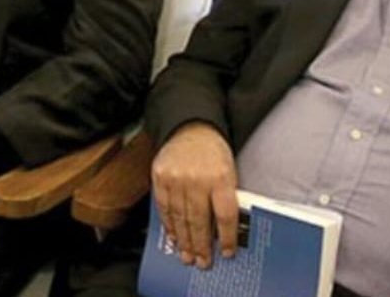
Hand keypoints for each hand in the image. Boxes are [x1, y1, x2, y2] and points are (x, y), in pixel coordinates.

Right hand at [151, 122, 239, 268]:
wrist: (191, 127)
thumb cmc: (214, 152)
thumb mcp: (229, 171)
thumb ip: (226, 198)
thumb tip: (223, 230)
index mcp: (220, 177)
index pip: (224, 215)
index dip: (226, 237)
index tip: (226, 252)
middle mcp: (196, 179)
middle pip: (199, 220)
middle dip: (201, 245)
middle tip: (202, 262)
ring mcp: (175, 178)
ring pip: (179, 217)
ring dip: (184, 240)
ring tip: (187, 255)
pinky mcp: (159, 176)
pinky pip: (163, 206)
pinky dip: (169, 224)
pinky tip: (174, 235)